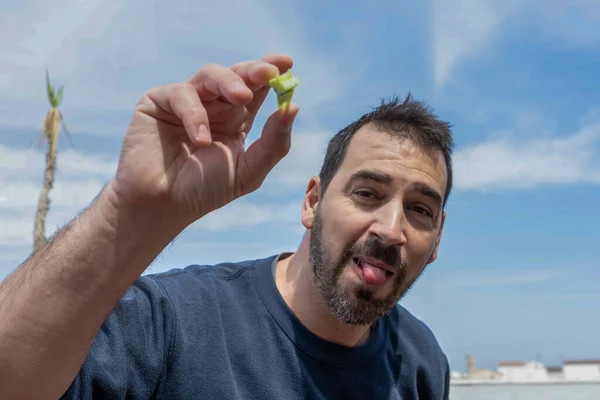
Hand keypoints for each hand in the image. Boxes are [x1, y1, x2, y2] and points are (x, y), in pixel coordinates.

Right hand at [109, 54, 298, 226]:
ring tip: (243, 96)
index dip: (270, 73)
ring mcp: (186, 102)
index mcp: (235, 120)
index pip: (256, 90)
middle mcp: (212, 106)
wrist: (162, 206)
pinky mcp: (158, 102)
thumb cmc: (204, 190)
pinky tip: (201, 140)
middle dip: (254, 70)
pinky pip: (181, 94)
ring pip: (210, 75)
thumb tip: (293, 107)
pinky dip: (195, 114)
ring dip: (229, 82)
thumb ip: (273, 143)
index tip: (287, 64)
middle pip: (236, 76)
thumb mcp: (248, 171)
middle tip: (269, 71)